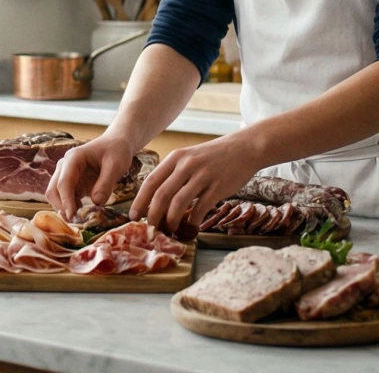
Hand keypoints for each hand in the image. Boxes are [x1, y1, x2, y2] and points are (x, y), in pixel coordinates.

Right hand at [45, 133, 135, 214]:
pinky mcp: (72, 183)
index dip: (66, 200)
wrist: (116, 145)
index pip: (64, 182)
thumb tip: (97, 202)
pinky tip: (82, 213)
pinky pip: (65, 198)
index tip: (72, 215)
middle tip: (74, 221)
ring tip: (79, 219)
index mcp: (73, 158)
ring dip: (64, 208)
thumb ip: (106, 183)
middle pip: (53, 190)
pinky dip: (70, 207)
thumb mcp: (116, 165)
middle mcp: (65, 166)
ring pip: (56, 195)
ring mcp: (66, 175)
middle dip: (61, 206)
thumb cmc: (116, 151)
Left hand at [130, 135, 259, 237]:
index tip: (134, 216)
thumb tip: (157, 200)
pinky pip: (199, 209)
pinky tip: (192, 227)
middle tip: (152, 229)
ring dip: (171, 221)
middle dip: (153, 216)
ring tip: (170, 230)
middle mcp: (186, 165)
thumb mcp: (190, 157)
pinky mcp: (217, 187)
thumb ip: (174, 174)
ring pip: (178, 204)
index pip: (151, 182)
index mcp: (176, 157)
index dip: (140, 201)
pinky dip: (192, 222)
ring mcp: (202, 176)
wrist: (244, 148)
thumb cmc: (214, 156)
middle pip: (161, 195)